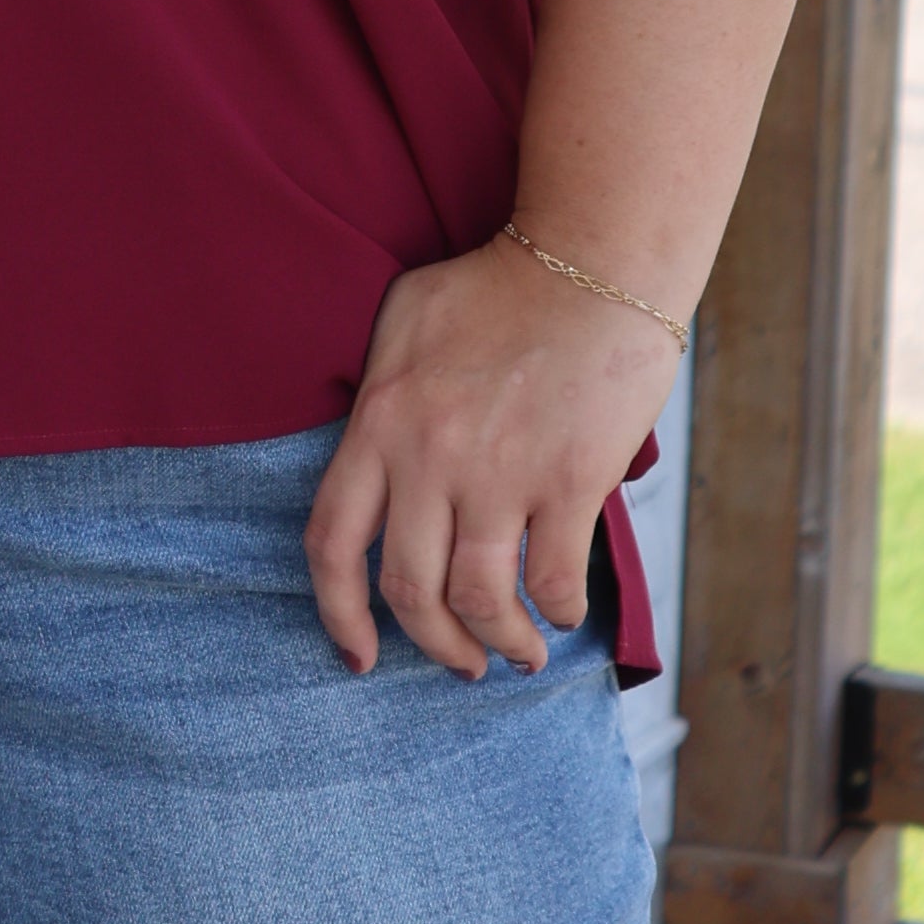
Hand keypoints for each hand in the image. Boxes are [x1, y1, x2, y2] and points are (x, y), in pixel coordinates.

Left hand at [304, 237, 679, 679]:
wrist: (592, 261)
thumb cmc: (499, 285)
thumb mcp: (406, 320)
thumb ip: (380, 394)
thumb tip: (371, 452)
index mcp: (379, 418)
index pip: (331, 541)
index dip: (338, 615)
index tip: (358, 658)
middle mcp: (428, 455)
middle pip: (409, 589)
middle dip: (435, 644)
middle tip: (460, 663)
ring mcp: (499, 472)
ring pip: (480, 601)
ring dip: (501, 644)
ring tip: (518, 654)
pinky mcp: (568, 482)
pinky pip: (553, 582)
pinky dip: (557, 612)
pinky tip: (561, 611)